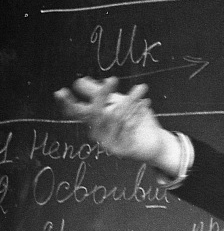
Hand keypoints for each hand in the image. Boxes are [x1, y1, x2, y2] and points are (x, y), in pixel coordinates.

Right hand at [54, 77, 173, 166]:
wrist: (155, 142)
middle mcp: (97, 134)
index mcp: (94, 122)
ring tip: (142, 87)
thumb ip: (100, 93)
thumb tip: (80, 81)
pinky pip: (128, 128)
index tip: (60, 92)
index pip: (75, 112)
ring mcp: (108, 144)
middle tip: (113, 79)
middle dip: (102, 95)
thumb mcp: (118, 103)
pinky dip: (137, 113)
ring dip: (129, 100)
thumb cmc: (135, 120)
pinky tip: (146, 102)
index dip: (67, 103)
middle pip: (94, 113)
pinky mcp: (122, 151)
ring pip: (115, 117)